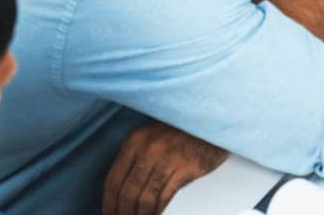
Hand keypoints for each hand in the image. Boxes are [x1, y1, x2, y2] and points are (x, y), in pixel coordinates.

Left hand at [102, 121, 226, 214]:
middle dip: (123, 213)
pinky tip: (157, 214)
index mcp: (136, 139)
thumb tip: (122, 188)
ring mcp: (168, 158)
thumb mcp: (154, 133)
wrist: (214, 118)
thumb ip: (137, 154)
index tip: (109, 214)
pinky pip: (165, 197)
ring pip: (145, 198)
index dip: (109, 203)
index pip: (113, 179)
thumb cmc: (184, 128)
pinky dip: (159, 211)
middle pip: (127, 192)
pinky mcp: (187, 167)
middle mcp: (149, 148)